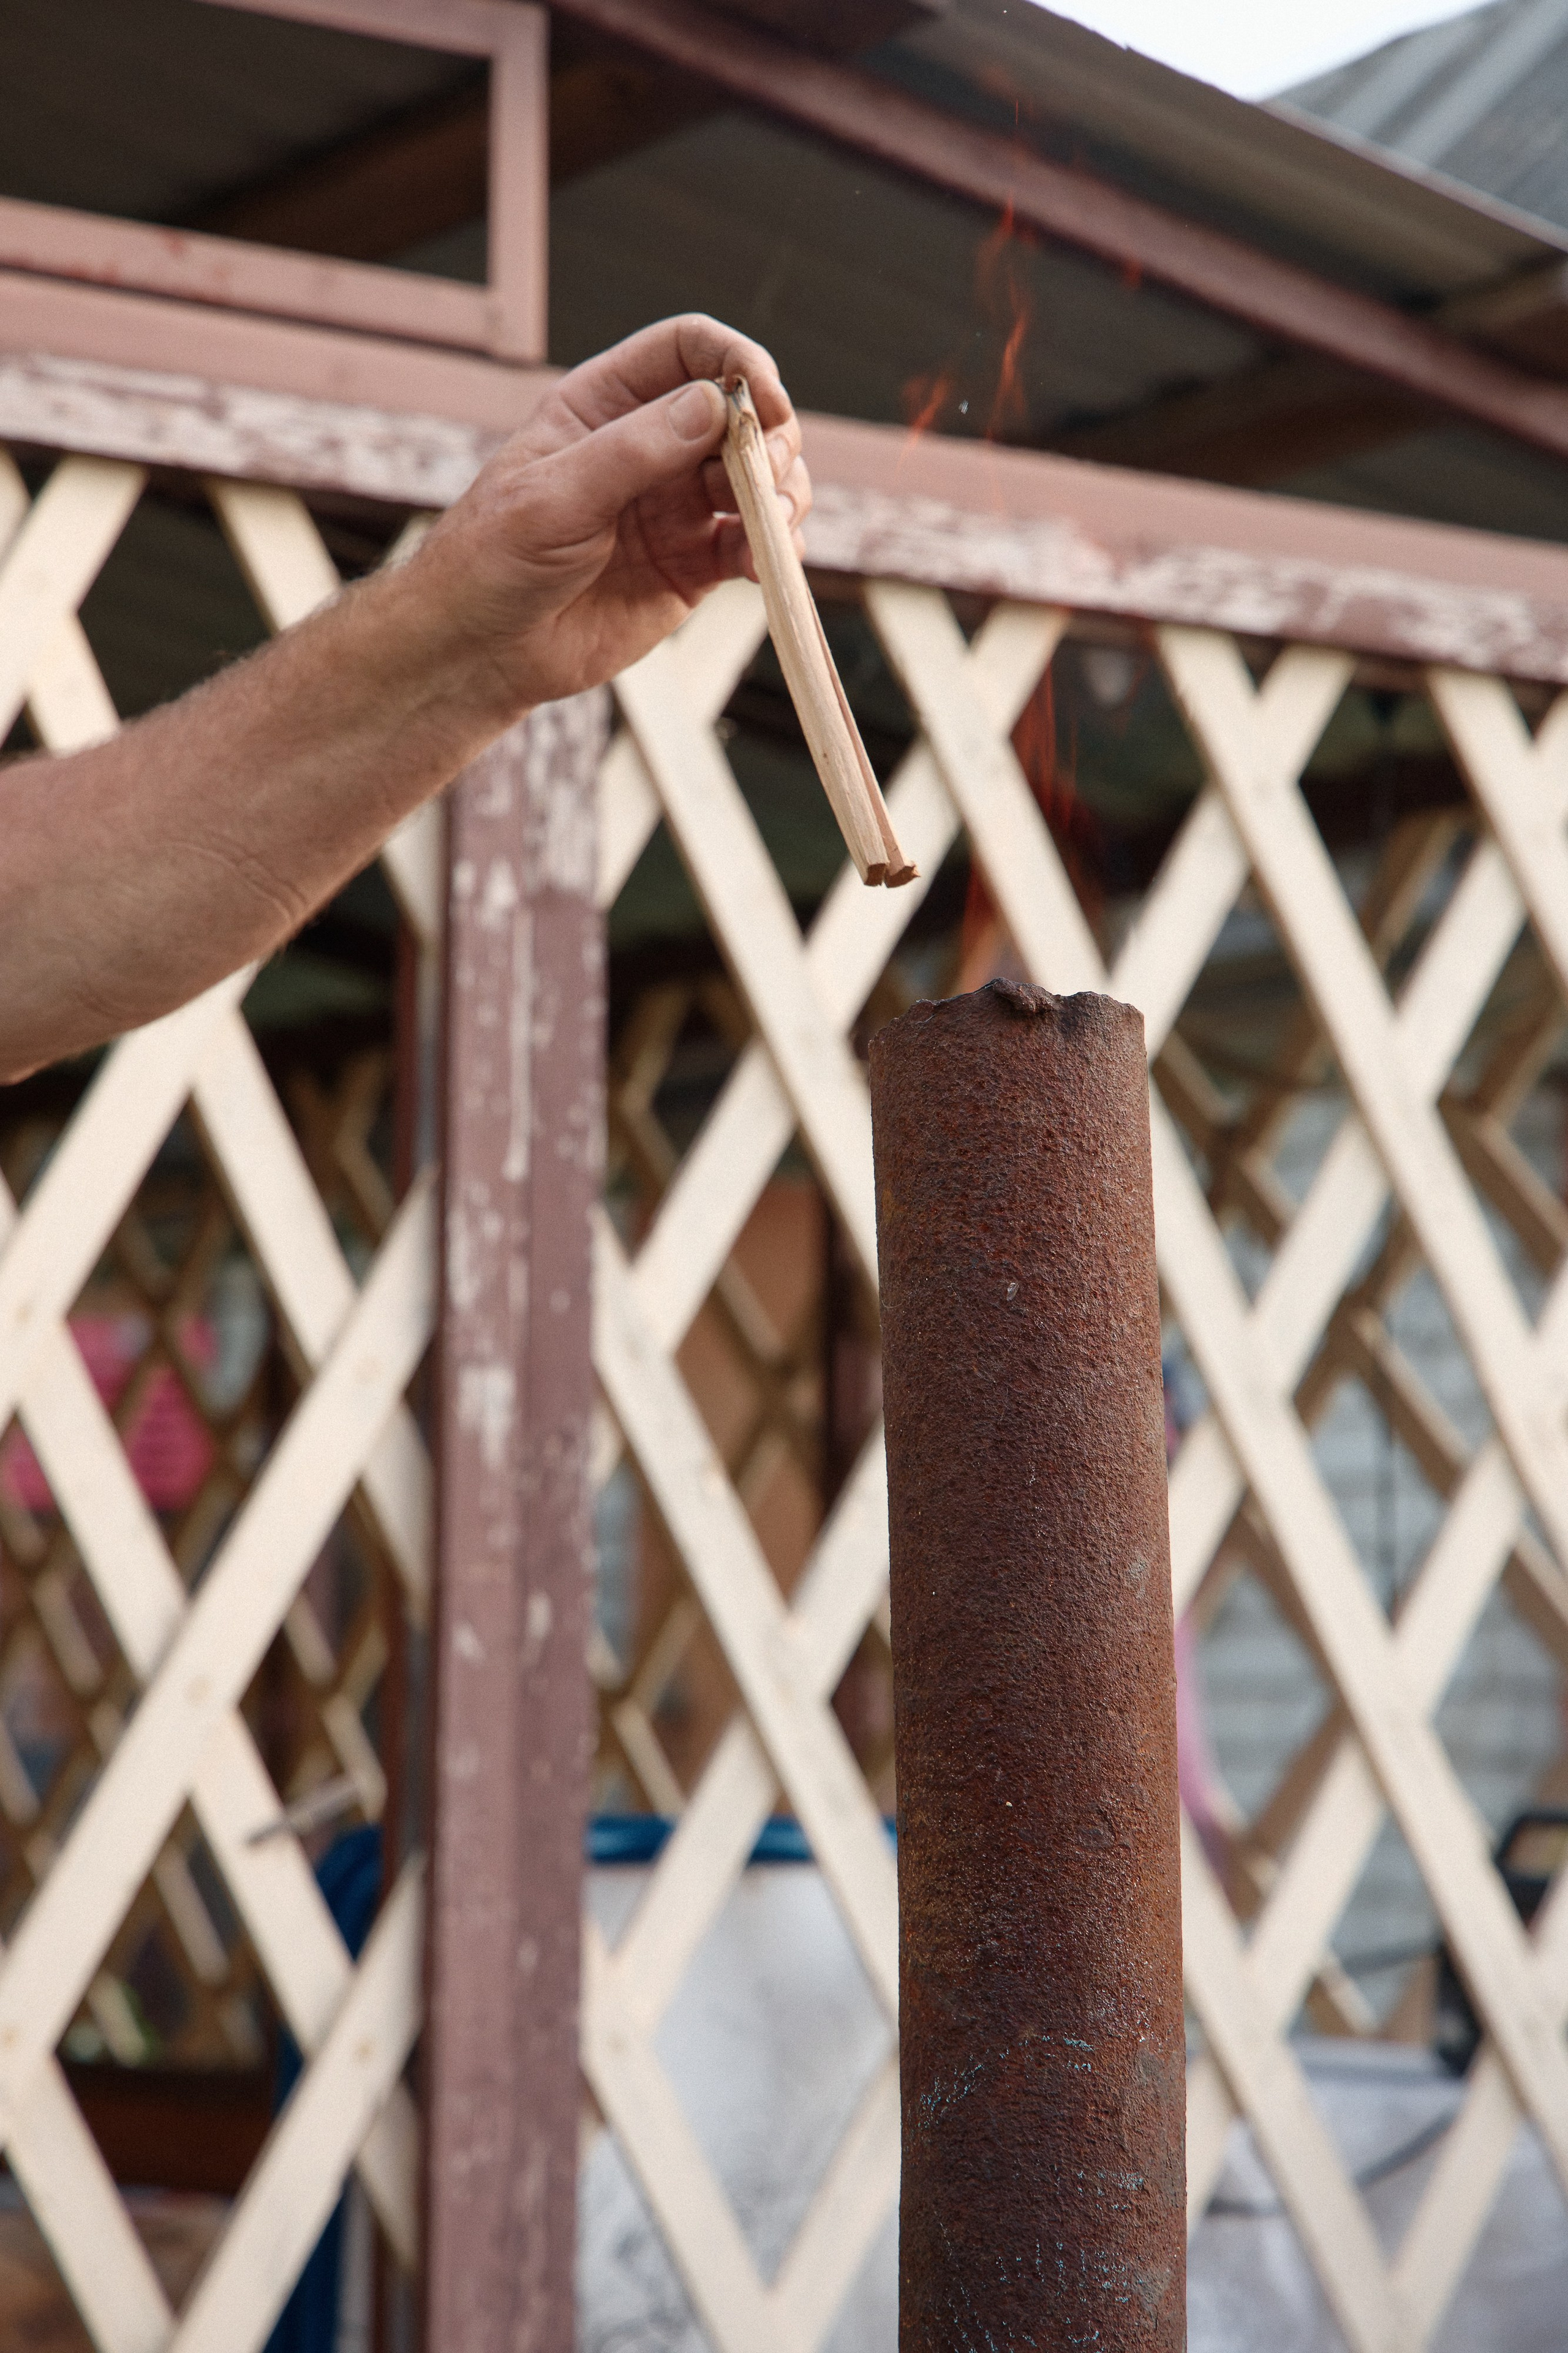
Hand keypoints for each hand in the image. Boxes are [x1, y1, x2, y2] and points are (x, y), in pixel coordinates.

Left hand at [411, 314, 809, 715]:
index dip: (737, 362)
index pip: (689, 350)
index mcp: (606, 404)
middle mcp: (650, 447)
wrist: (482, 652)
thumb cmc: (495, 559)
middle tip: (769, 477)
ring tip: (772, 526)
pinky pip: (751, 544)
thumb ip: (634, 450)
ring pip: (757, 479)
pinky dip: (772, 549)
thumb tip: (715, 405)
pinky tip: (765, 565)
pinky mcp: (692, 567)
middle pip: (739, 414)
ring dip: (781, 495)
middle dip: (770, 439)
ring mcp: (676, 507)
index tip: (765, 403)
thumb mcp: (555, 495)